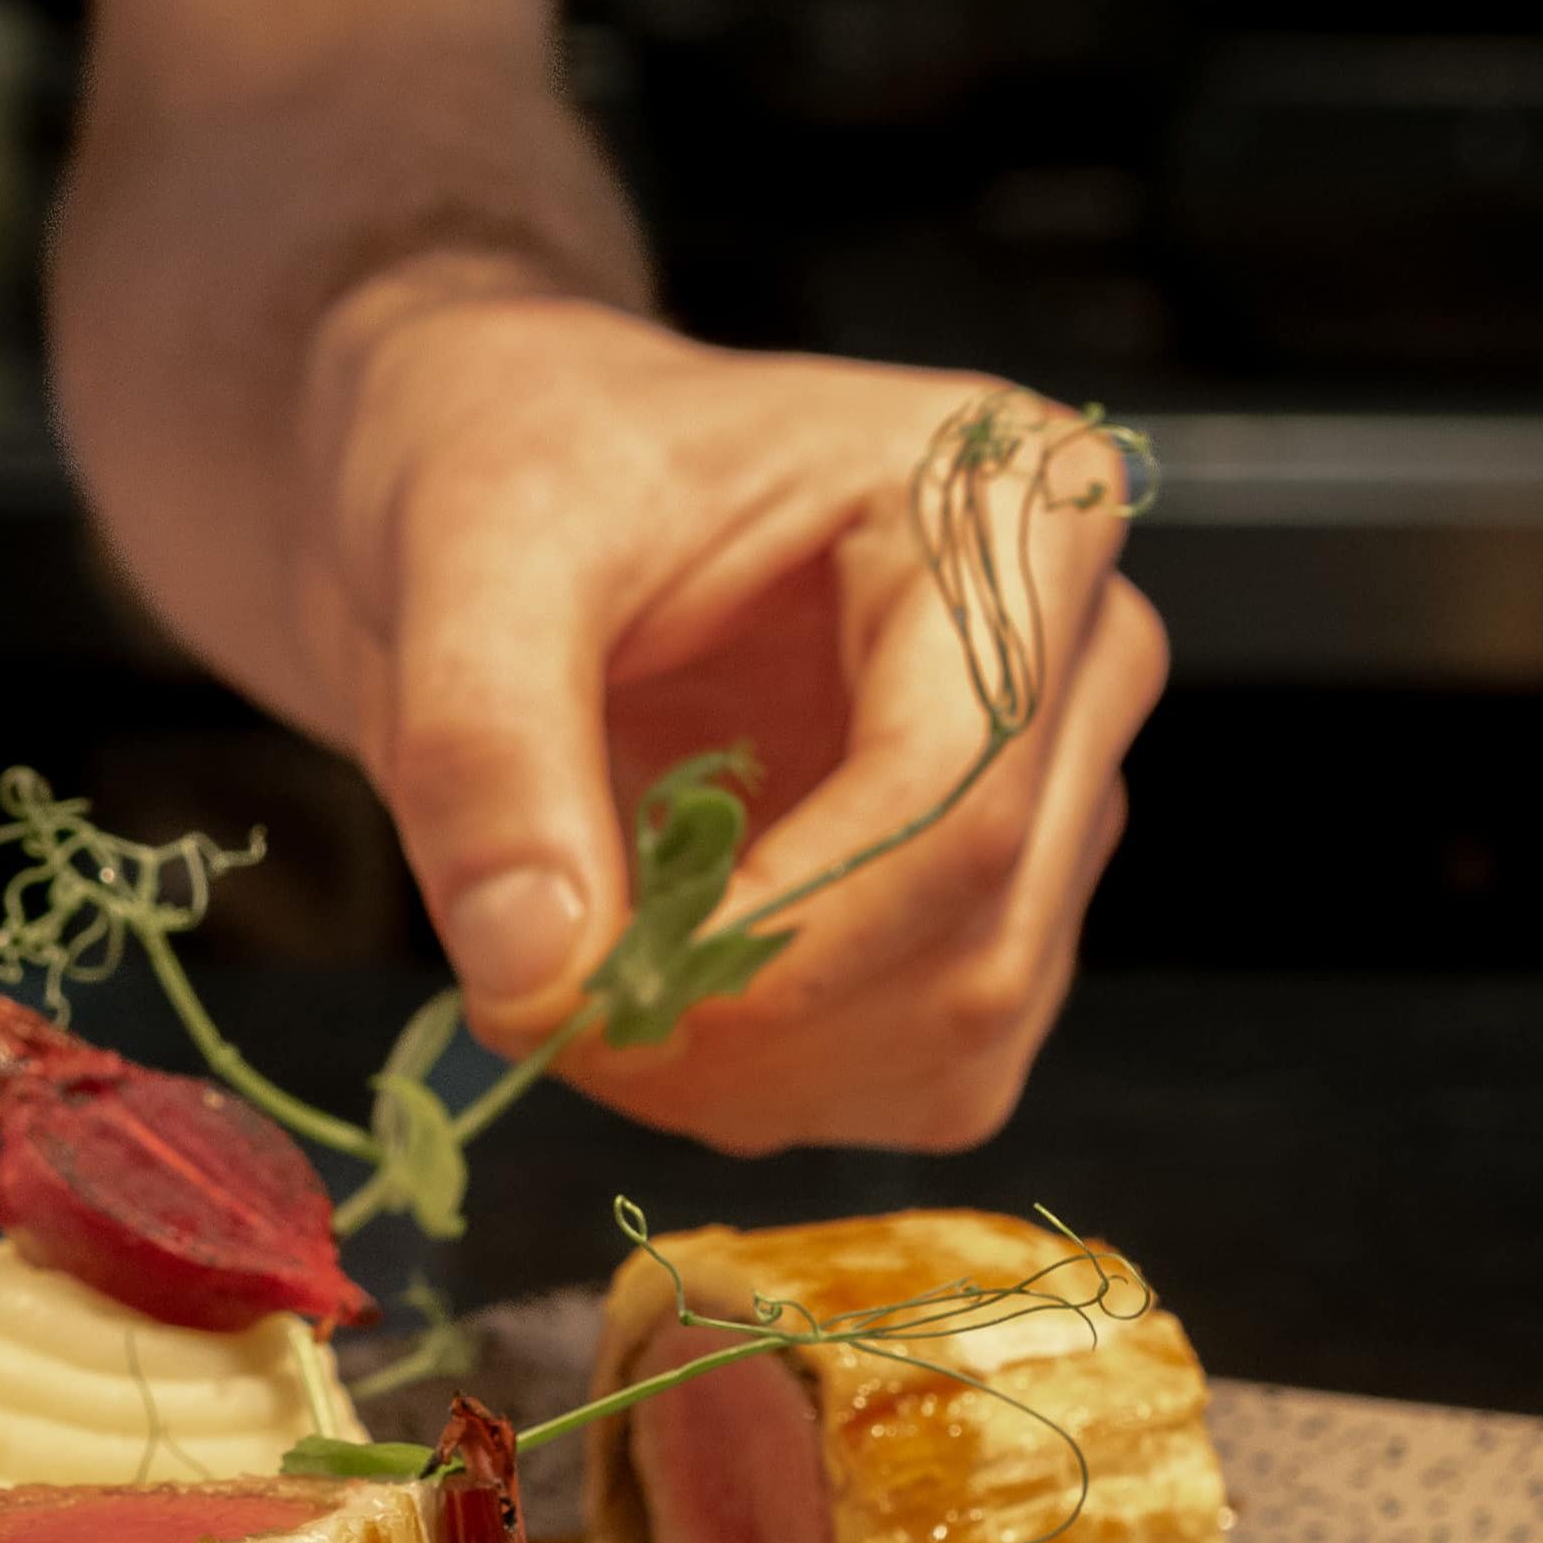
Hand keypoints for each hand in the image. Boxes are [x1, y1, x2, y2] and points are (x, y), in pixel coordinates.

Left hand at [300, 285, 1162, 1153]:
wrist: (505, 479)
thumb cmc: (521, 453)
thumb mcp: (467, 550)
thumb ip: (484, 749)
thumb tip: (538, 971)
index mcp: (1009, 508)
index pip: (956, 801)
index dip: (775, 945)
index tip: (582, 997)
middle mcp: (1076, 656)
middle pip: (974, 945)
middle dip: (741, 1028)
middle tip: (536, 1000)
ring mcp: (1049, 796)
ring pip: (959, 1040)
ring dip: (746, 1076)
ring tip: (571, 980)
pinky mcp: (990, 908)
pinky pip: (923, 1079)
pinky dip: (768, 1089)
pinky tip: (650, 998)